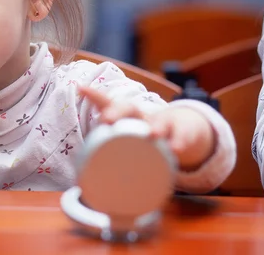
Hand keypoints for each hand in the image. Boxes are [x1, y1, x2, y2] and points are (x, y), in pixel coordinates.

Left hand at [79, 87, 215, 170]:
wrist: (183, 130)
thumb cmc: (145, 136)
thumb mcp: (127, 140)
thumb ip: (108, 151)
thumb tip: (80, 175)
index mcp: (126, 117)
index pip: (108, 104)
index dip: (95, 96)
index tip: (81, 88)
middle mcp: (142, 116)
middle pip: (130, 108)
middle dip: (117, 112)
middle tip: (107, 119)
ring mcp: (163, 123)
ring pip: (159, 120)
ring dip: (156, 126)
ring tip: (153, 134)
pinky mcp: (182, 132)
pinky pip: (182, 136)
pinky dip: (179, 142)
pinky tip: (176, 149)